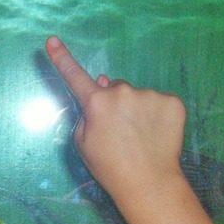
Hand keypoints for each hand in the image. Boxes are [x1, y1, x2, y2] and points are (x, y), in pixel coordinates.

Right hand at [44, 35, 223, 223]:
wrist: (148, 183)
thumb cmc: (109, 167)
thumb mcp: (83, 145)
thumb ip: (86, 115)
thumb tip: (102, 89)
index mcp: (97, 104)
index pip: (75, 76)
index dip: (62, 58)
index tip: (52, 40)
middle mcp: (122, 92)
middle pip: (115, 88)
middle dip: (115, 103)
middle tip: (119, 132)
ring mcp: (150, 95)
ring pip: (138, 96)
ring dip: (137, 109)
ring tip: (139, 137)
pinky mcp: (172, 101)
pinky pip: (159, 101)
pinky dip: (157, 114)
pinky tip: (156, 133)